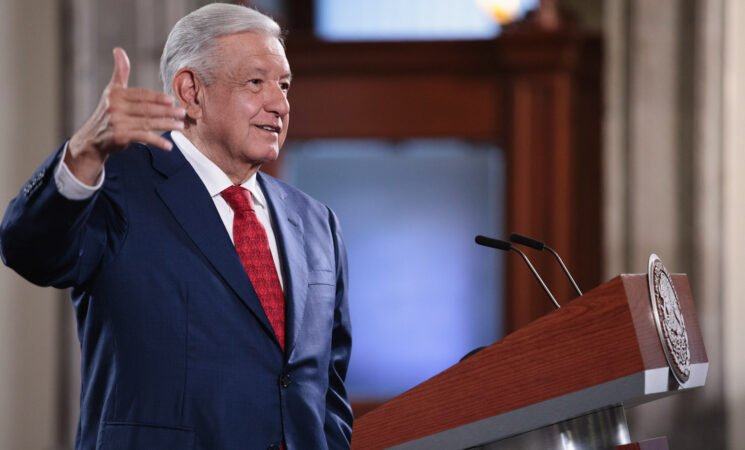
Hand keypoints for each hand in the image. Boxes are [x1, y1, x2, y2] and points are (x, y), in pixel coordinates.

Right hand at [67, 47, 185, 184]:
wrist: (92, 139)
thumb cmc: (107, 112)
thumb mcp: (112, 91)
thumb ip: (120, 72)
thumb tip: (118, 50)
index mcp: (115, 94)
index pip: (141, 95)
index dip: (157, 97)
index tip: (172, 100)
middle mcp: (114, 107)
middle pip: (146, 109)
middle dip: (167, 111)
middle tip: (182, 113)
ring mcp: (117, 122)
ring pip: (147, 123)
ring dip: (166, 125)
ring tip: (180, 126)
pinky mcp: (119, 137)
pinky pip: (142, 138)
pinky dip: (156, 141)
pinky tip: (168, 145)